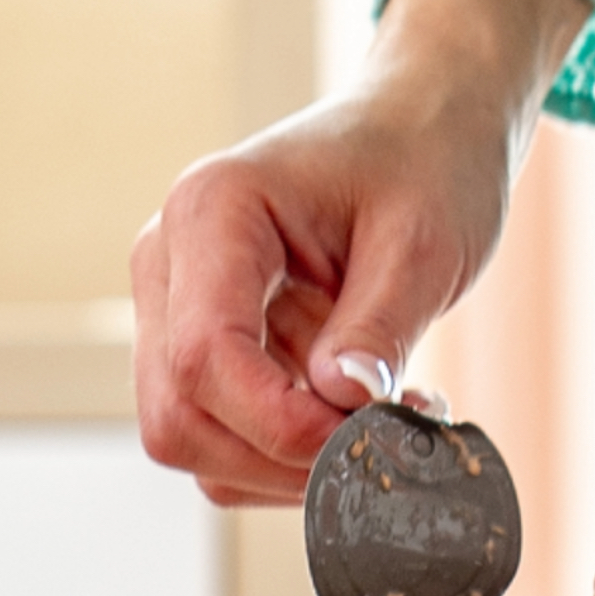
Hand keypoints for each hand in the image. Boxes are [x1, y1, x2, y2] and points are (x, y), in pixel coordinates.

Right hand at [129, 0, 588, 504]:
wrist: (421, 131)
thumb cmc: (424, 162)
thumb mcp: (425, 242)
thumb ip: (380, 327)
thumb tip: (340, 408)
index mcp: (211, 212)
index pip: (203, 357)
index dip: (279, 424)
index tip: (364, 440)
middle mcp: (168, 260)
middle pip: (176, 415)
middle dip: (276, 455)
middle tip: (376, 444)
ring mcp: (175, 307)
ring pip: (189, 440)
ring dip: (283, 464)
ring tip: (377, 426)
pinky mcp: (200, 347)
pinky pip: (219, 438)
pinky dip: (282, 456)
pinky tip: (349, 421)